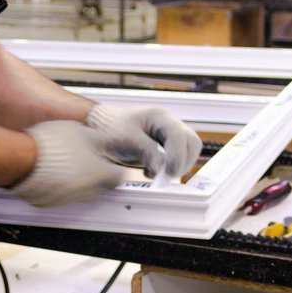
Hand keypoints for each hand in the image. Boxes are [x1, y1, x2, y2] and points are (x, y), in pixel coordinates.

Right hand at [9, 120, 123, 207]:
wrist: (23, 159)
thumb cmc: (53, 145)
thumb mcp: (80, 130)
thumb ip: (96, 139)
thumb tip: (103, 140)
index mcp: (99, 173)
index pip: (118, 177)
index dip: (114, 168)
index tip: (109, 162)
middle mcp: (87, 191)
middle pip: (98, 187)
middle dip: (94, 176)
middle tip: (85, 160)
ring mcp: (68, 199)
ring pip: (79, 193)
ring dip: (75, 181)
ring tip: (64, 164)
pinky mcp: (50, 203)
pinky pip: (59, 196)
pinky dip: (58, 187)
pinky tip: (50, 172)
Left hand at [85, 105, 202, 179]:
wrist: (100, 129)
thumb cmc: (111, 129)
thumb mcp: (127, 141)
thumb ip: (147, 153)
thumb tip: (163, 169)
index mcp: (159, 117)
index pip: (179, 136)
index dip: (177, 156)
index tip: (168, 173)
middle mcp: (168, 124)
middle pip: (191, 143)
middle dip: (183, 162)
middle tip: (168, 176)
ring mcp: (168, 135)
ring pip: (188, 150)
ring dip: (178, 166)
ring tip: (158, 174)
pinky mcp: (165, 146)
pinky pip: (178, 157)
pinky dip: (169, 167)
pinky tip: (151, 171)